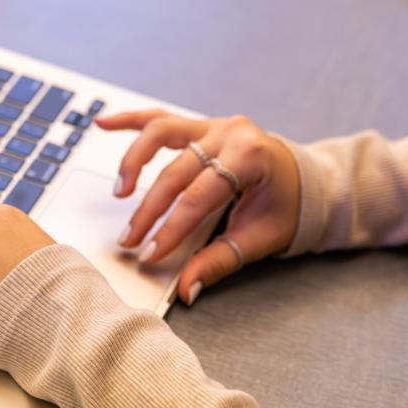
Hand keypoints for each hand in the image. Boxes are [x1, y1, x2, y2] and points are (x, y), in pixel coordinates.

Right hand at [97, 109, 299, 304]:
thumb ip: (219, 262)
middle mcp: (230, 133)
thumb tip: (188, 288)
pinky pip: (160, 118)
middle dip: (149, 209)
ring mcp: (212, 124)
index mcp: (251, 157)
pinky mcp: (198, 124)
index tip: (150, 252)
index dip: (171, 228)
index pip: (199, 197)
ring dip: (134, 160)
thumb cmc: (284, 206)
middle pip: (176, 171)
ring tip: (119, 191)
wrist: (303, 180)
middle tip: (131, 238)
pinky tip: (104, 123)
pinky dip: (131, 120)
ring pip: (161, 133)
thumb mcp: (258, 239)